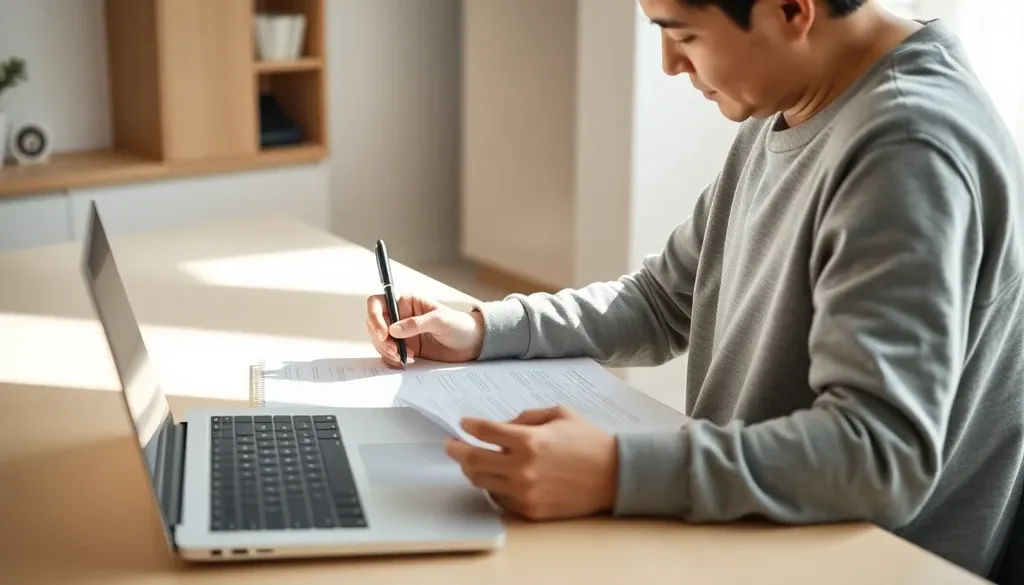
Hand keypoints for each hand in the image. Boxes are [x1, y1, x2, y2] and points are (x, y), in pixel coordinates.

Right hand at [365, 294, 484, 367]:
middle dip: (381, 340)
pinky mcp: (404, 348)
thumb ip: (416, 324)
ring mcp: (400, 333)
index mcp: (406, 302)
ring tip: (404, 357)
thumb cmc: (459, 325)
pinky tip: (406, 361)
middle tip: (396, 351)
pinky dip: (391, 359)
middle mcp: (399, 316)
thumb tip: (393, 330)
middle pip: (374, 325)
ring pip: (378, 341)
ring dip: (386, 351)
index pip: (377, 303)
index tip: (384, 334)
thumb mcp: (440, 320)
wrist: (471, 344)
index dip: (374, 317)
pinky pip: (387, 353)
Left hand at [445, 406, 618, 520]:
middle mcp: (522, 468)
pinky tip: (495, 477)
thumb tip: (500, 426)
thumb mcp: (558, 414)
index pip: (485, 432)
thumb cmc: (588, 441)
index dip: (470, 426)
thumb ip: (525, 417)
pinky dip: (492, 486)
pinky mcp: (530, 509)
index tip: (464, 423)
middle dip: (457, 450)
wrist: (613, 475)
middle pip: (473, 460)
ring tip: (469, 461)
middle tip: (451, 445)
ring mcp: (524, 492)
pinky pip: (499, 498)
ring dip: (470, 469)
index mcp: (529, 441)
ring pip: (481, 481)